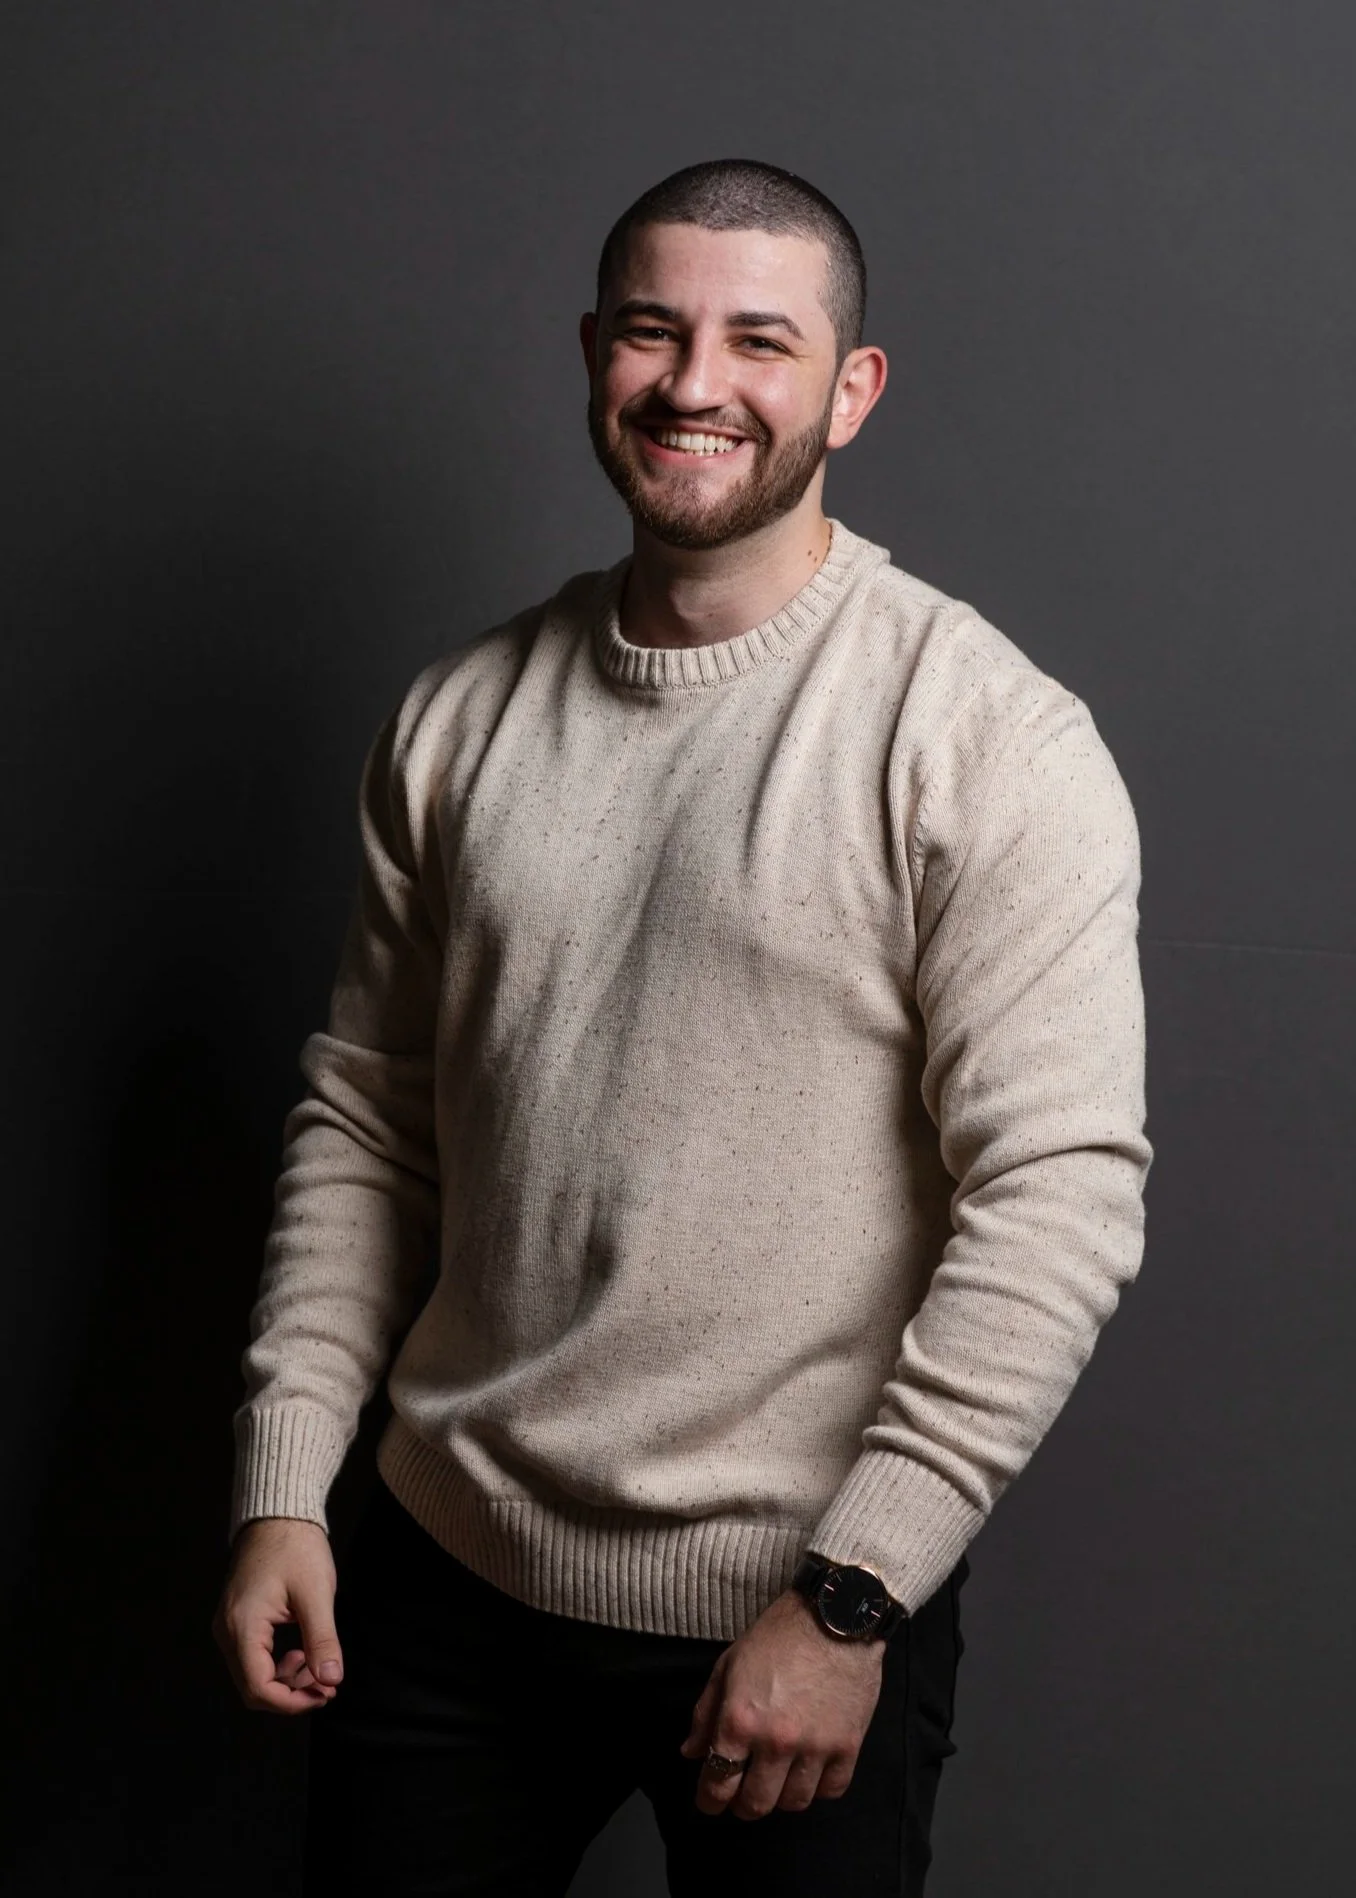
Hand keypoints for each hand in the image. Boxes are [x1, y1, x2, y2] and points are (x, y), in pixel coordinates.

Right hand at [211, 1517, 343, 1714]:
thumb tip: (331, 1680)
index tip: (324, 1695)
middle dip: (291, 1693)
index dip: (292, 1702)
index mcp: (242, 1626)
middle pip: (253, 1687)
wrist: (278, 1514)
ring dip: (286, 1680)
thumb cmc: (296, 1547)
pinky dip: (277, 1664)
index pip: (258, 1688)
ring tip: (317, 1666)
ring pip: (252, 1675)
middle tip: (326, 1684)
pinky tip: (301, 1653)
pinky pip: (252, 1657)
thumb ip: (322, 1640)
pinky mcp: (237, 1620)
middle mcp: (227, 1631)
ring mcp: (228, 1626)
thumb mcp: (316, 1594)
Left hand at [678, 1587, 885, 1819]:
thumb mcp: (729, 1665)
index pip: (718, 1783)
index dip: (709, 1800)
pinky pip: (831, 1791)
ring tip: (777, 1780)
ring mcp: (815, 1748)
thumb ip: (706, 1713)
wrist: (835, 1616)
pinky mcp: (848, 1747)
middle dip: (742, 1805)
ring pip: (794, 1803)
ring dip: (781, 1797)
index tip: (710, 1801)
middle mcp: (776, 1742)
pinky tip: (810, 1771)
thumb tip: (691, 1752)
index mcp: (740, 1721)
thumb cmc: (777, 1636)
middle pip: (756, 1804)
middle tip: (742, 1794)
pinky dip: (818, 1788)